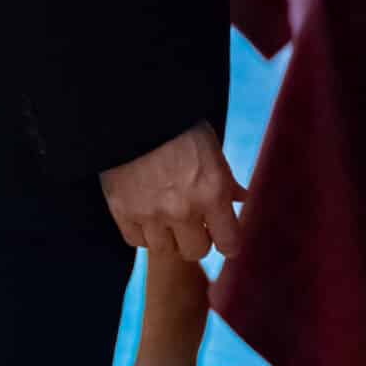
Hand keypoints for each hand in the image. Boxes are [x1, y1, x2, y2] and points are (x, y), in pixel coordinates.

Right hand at [99, 121, 247, 261]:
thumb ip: (226, 181)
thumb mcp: (212, 149)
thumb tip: (242, 198)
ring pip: (165, 249)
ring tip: (166, 217)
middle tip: (193, 224)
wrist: (135, 114)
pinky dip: (142, 232)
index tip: (224, 239)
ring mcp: (151, 214)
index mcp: (212, 192)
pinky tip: (145, 214)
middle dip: (197, 240)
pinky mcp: (123, 212)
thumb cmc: (179, 126)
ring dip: (168, 237)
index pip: (229, 242)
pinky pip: (136, 240)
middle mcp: (183, 209)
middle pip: (195, 251)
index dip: (228, 243)